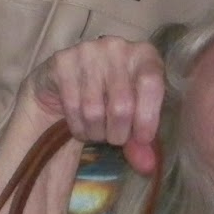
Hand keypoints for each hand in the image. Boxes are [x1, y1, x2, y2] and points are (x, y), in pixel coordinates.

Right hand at [24, 37, 166, 174]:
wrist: (64, 88)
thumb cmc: (108, 102)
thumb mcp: (132, 120)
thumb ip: (141, 142)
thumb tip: (149, 167)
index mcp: (144, 55)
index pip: (151, 84)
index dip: (147, 118)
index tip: (142, 139)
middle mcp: (117, 46)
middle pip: (121, 106)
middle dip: (117, 134)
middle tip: (114, 137)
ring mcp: (88, 50)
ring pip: (94, 111)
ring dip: (95, 133)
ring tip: (96, 130)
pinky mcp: (62, 60)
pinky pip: (72, 108)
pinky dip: (77, 127)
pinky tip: (79, 124)